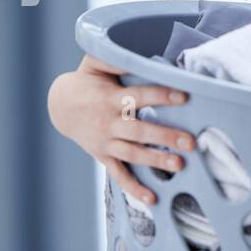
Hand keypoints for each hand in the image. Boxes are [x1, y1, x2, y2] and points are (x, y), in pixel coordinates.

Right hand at [47, 54, 196, 205]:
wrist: (59, 107)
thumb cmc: (86, 82)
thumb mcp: (94, 64)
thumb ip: (113, 57)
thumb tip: (133, 51)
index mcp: (110, 98)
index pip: (139, 96)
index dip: (161, 96)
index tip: (184, 95)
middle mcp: (109, 122)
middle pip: (139, 130)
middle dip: (165, 136)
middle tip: (191, 142)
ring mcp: (106, 142)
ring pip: (133, 154)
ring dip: (156, 161)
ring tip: (179, 165)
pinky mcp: (103, 156)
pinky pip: (119, 175)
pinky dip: (134, 188)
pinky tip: (153, 199)